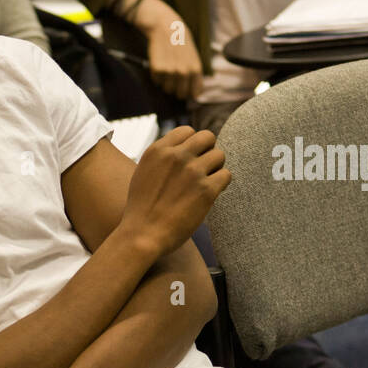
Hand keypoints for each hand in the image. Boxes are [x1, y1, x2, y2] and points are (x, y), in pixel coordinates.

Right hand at [120, 125, 229, 256]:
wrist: (142, 236)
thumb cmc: (141, 209)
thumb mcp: (143, 173)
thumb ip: (162, 158)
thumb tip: (184, 148)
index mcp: (158, 150)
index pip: (187, 131)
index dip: (192, 145)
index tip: (189, 159)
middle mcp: (176, 156)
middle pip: (207, 137)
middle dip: (207, 152)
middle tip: (202, 169)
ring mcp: (192, 172)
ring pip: (219, 155)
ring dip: (215, 168)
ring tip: (204, 184)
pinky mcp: (206, 190)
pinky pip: (226, 176)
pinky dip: (221, 185)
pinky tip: (209, 195)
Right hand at [145, 15, 203, 99]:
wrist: (166, 27)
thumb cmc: (181, 41)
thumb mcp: (194, 56)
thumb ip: (194, 73)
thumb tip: (194, 93)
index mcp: (195, 69)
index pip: (195, 92)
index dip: (190, 94)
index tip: (187, 91)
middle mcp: (183, 72)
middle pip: (180, 94)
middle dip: (177, 90)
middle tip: (174, 79)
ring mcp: (170, 71)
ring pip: (167, 89)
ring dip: (166, 83)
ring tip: (167, 68)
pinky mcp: (157, 70)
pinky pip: (157, 81)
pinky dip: (157, 76)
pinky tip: (160, 64)